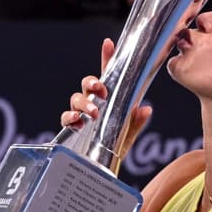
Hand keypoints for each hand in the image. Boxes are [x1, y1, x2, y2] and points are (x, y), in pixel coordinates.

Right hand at [60, 37, 151, 158]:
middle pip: (87, 83)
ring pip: (76, 98)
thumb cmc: (116, 145)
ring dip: (84, 103)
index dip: (107, 58)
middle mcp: (93, 102)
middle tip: (100, 90)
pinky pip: (66, 117)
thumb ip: (136, 122)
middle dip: (92, 83)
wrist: (103, 167)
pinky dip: (70, 118)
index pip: (108, 75)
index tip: (109, 44)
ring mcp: (81, 113)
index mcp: (109, 99)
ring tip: (93, 113)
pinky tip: (77, 122)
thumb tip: (145, 109)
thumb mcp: (128, 134)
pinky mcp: (72, 127)